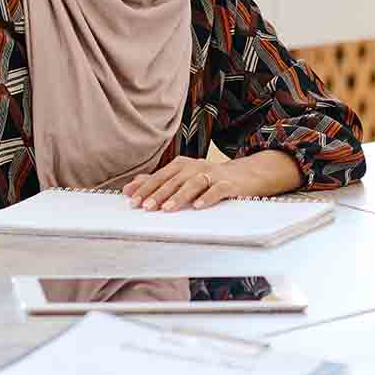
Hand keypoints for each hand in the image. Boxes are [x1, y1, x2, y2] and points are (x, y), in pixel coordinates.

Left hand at [121, 150, 301, 211]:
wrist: (245, 175)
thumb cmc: (209, 179)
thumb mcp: (182, 178)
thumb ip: (156, 182)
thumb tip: (129, 187)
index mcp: (182, 165)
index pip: (160, 176)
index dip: (145, 188)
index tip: (131, 200)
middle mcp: (195, 166)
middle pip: (174, 180)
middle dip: (158, 193)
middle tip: (145, 207)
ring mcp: (212, 174)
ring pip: (193, 184)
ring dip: (179, 197)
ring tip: (167, 210)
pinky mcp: (228, 184)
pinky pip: (217, 189)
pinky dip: (207, 197)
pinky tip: (198, 206)